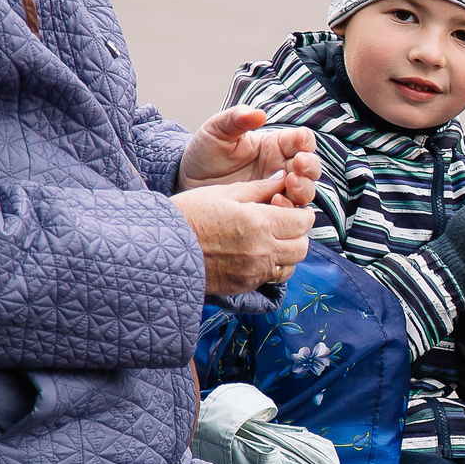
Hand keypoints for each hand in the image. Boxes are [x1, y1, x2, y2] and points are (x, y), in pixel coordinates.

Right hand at [171, 173, 313, 295]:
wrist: (160, 249)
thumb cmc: (189, 214)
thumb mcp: (224, 193)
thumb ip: (259, 188)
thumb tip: (283, 178)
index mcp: (260, 222)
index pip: (302, 221)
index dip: (303, 213)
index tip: (296, 209)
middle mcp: (262, 250)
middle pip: (302, 246)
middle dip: (298, 234)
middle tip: (286, 224)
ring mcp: (254, 271)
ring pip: (291, 266)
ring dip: (288, 253)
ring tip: (272, 241)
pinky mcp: (244, 285)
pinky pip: (270, 278)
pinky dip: (271, 267)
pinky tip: (256, 255)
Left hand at [179, 105, 319, 202]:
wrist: (187, 183)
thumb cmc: (205, 153)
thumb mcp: (217, 131)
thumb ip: (236, 119)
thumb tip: (259, 114)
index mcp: (275, 145)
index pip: (301, 141)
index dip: (305, 141)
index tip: (299, 143)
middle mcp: (282, 167)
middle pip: (310, 168)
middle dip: (309, 167)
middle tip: (297, 167)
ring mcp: (277, 191)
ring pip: (305, 191)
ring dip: (303, 189)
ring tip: (289, 186)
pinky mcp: (269, 210)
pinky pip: (288, 213)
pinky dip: (288, 210)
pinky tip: (274, 204)